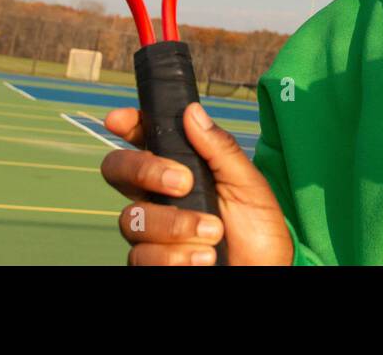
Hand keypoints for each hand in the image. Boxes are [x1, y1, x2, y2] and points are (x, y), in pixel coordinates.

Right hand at [100, 102, 293, 265]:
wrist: (263, 271)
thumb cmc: (257, 227)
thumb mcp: (247, 184)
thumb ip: (220, 149)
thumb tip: (192, 111)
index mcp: (178, 168)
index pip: (143, 139)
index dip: (128, 124)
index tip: (119, 119)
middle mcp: (156, 197)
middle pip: (119, 171)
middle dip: (145, 170)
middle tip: (183, 182)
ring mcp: (150, 231)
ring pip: (132, 218)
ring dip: (176, 224)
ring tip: (213, 233)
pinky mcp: (150, 262)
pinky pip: (141, 256)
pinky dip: (174, 256)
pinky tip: (203, 259)